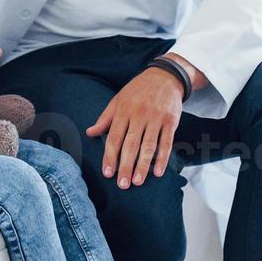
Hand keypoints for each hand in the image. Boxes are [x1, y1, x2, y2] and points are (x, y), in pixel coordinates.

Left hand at [86, 68, 183, 189]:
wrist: (165, 76)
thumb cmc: (138, 90)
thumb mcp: (118, 99)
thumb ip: (105, 118)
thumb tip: (90, 133)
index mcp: (124, 110)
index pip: (115, 137)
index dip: (110, 156)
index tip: (108, 173)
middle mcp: (140, 115)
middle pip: (131, 144)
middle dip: (125, 165)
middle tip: (122, 184)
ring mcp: (156, 118)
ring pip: (149, 146)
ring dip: (143, 165)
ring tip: (137, 181)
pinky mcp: (171, 121)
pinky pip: (167, 142)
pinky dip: (163, 158)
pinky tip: (158, 172)